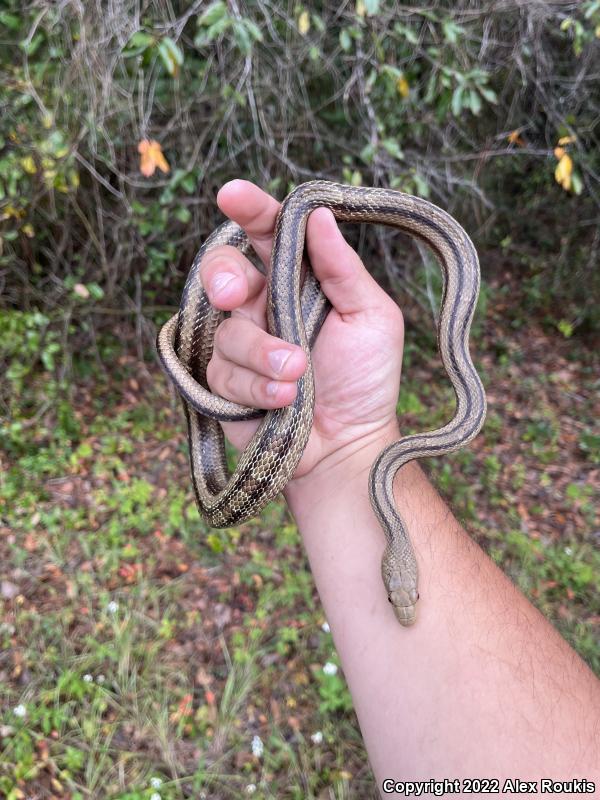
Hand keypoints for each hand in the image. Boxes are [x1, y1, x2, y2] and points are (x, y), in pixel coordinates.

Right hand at [200, 179, 404, 480]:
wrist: (349, 443)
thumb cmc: (366, 378)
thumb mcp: (372, 317)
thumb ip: (343, 269)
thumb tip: (319, 215)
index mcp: (299, 280)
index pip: (268, 234)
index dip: (249, 209)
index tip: (232, 194)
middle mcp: (264, 306)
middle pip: (224, 271)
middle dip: (224, 276)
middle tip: (237, 293)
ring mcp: (242, 345)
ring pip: (227, 331)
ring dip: (264, 354)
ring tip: (299, 376)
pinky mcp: (226, 384)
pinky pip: (224, 373)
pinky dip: (257, 387)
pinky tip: (285, 401)